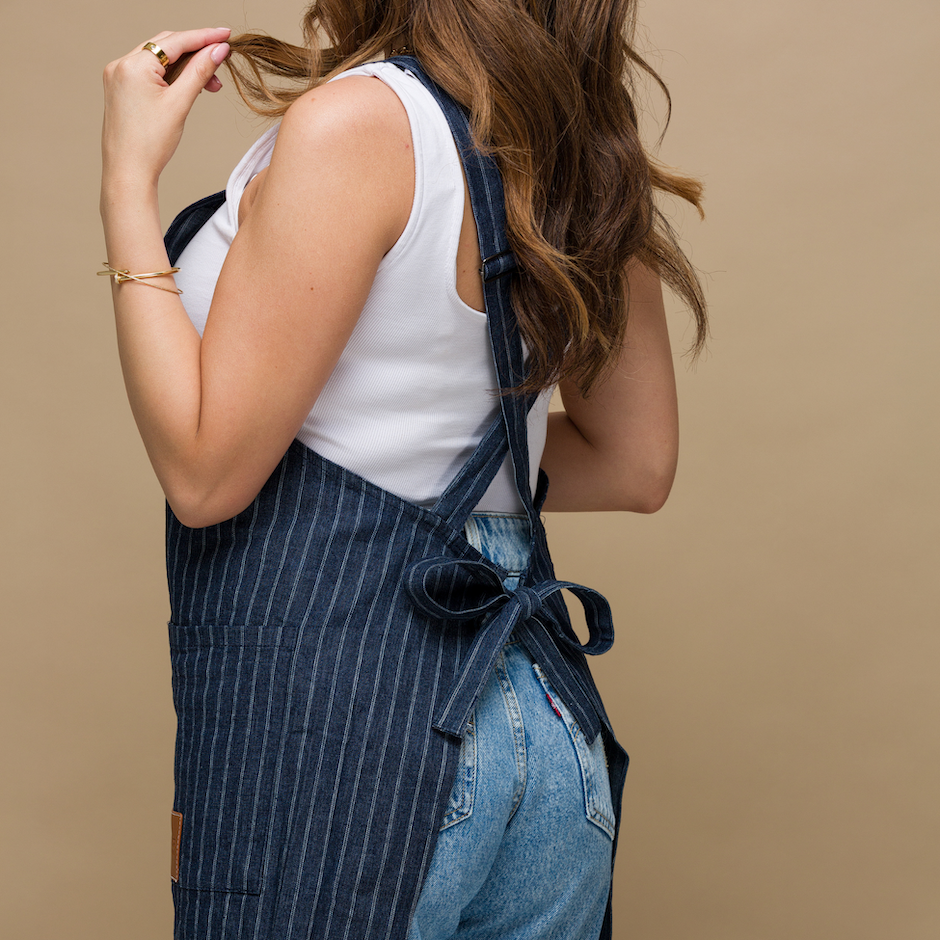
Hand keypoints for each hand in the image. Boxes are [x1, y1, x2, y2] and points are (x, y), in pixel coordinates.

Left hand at [101, 28, 230, 187]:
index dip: (204, 36)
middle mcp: (121, 64)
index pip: (175, 41)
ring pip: (159, 59)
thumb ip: (200, 72)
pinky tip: (186, 87)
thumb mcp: (180, 104)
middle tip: (222, 63)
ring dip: (185, 66)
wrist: (129, 171)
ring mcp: (118, 75)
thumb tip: (218, 50)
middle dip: (196, 53)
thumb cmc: (150, 144)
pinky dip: (170, 75)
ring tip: (209, 85)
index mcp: (133, 65)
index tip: (225, 35)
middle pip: (166, 46)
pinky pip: (149, 72)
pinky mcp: (120, 87)